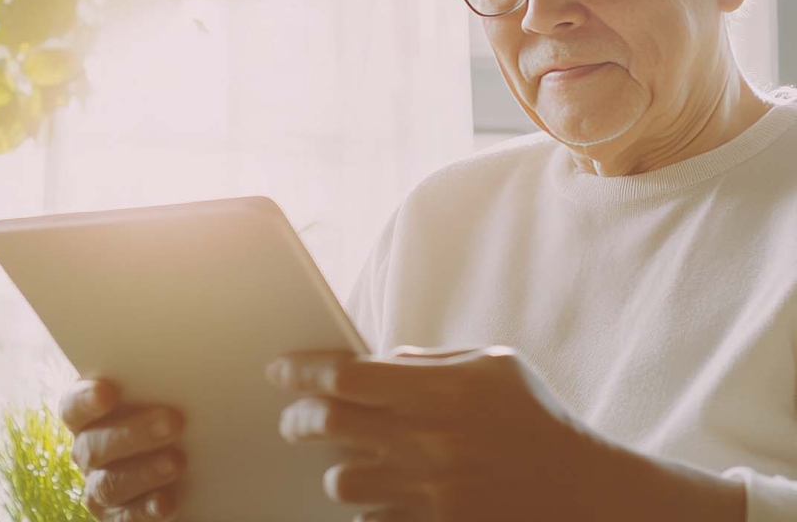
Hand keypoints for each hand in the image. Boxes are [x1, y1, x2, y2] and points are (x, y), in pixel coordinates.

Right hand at [59, 380, 186, 521]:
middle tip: (173, 422)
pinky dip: (147, 510)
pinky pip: (127, 518)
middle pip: (95, 446)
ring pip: (110, 484)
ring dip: (145, 472)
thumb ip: (160, 384)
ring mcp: (100, 487)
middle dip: (133, 434)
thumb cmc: (173, 412)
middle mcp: (88, 451)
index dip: (85, 400)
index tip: (108, 391)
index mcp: (91, 416)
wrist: (192, 462)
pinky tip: (168, 501)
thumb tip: (183, 372)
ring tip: (178, 461)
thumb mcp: (164, 395)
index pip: (73, 407)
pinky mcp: (118, 518)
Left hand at [265, 346, 604, 521]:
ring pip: (342, 480)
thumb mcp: (493, 365)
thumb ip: (431, 361)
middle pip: (330, 426)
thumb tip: (382, 360)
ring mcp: (430, 490)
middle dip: (298, 418)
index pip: (346, 377)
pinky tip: (381, 491)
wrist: (585, 492)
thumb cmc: (538, 418)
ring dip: (334, 468)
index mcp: (439, 390)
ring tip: (344, 459)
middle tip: (292, 416)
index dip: (303, 371)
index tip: (280, 369)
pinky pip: (374, 519)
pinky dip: (367, 505)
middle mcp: (427, 440)